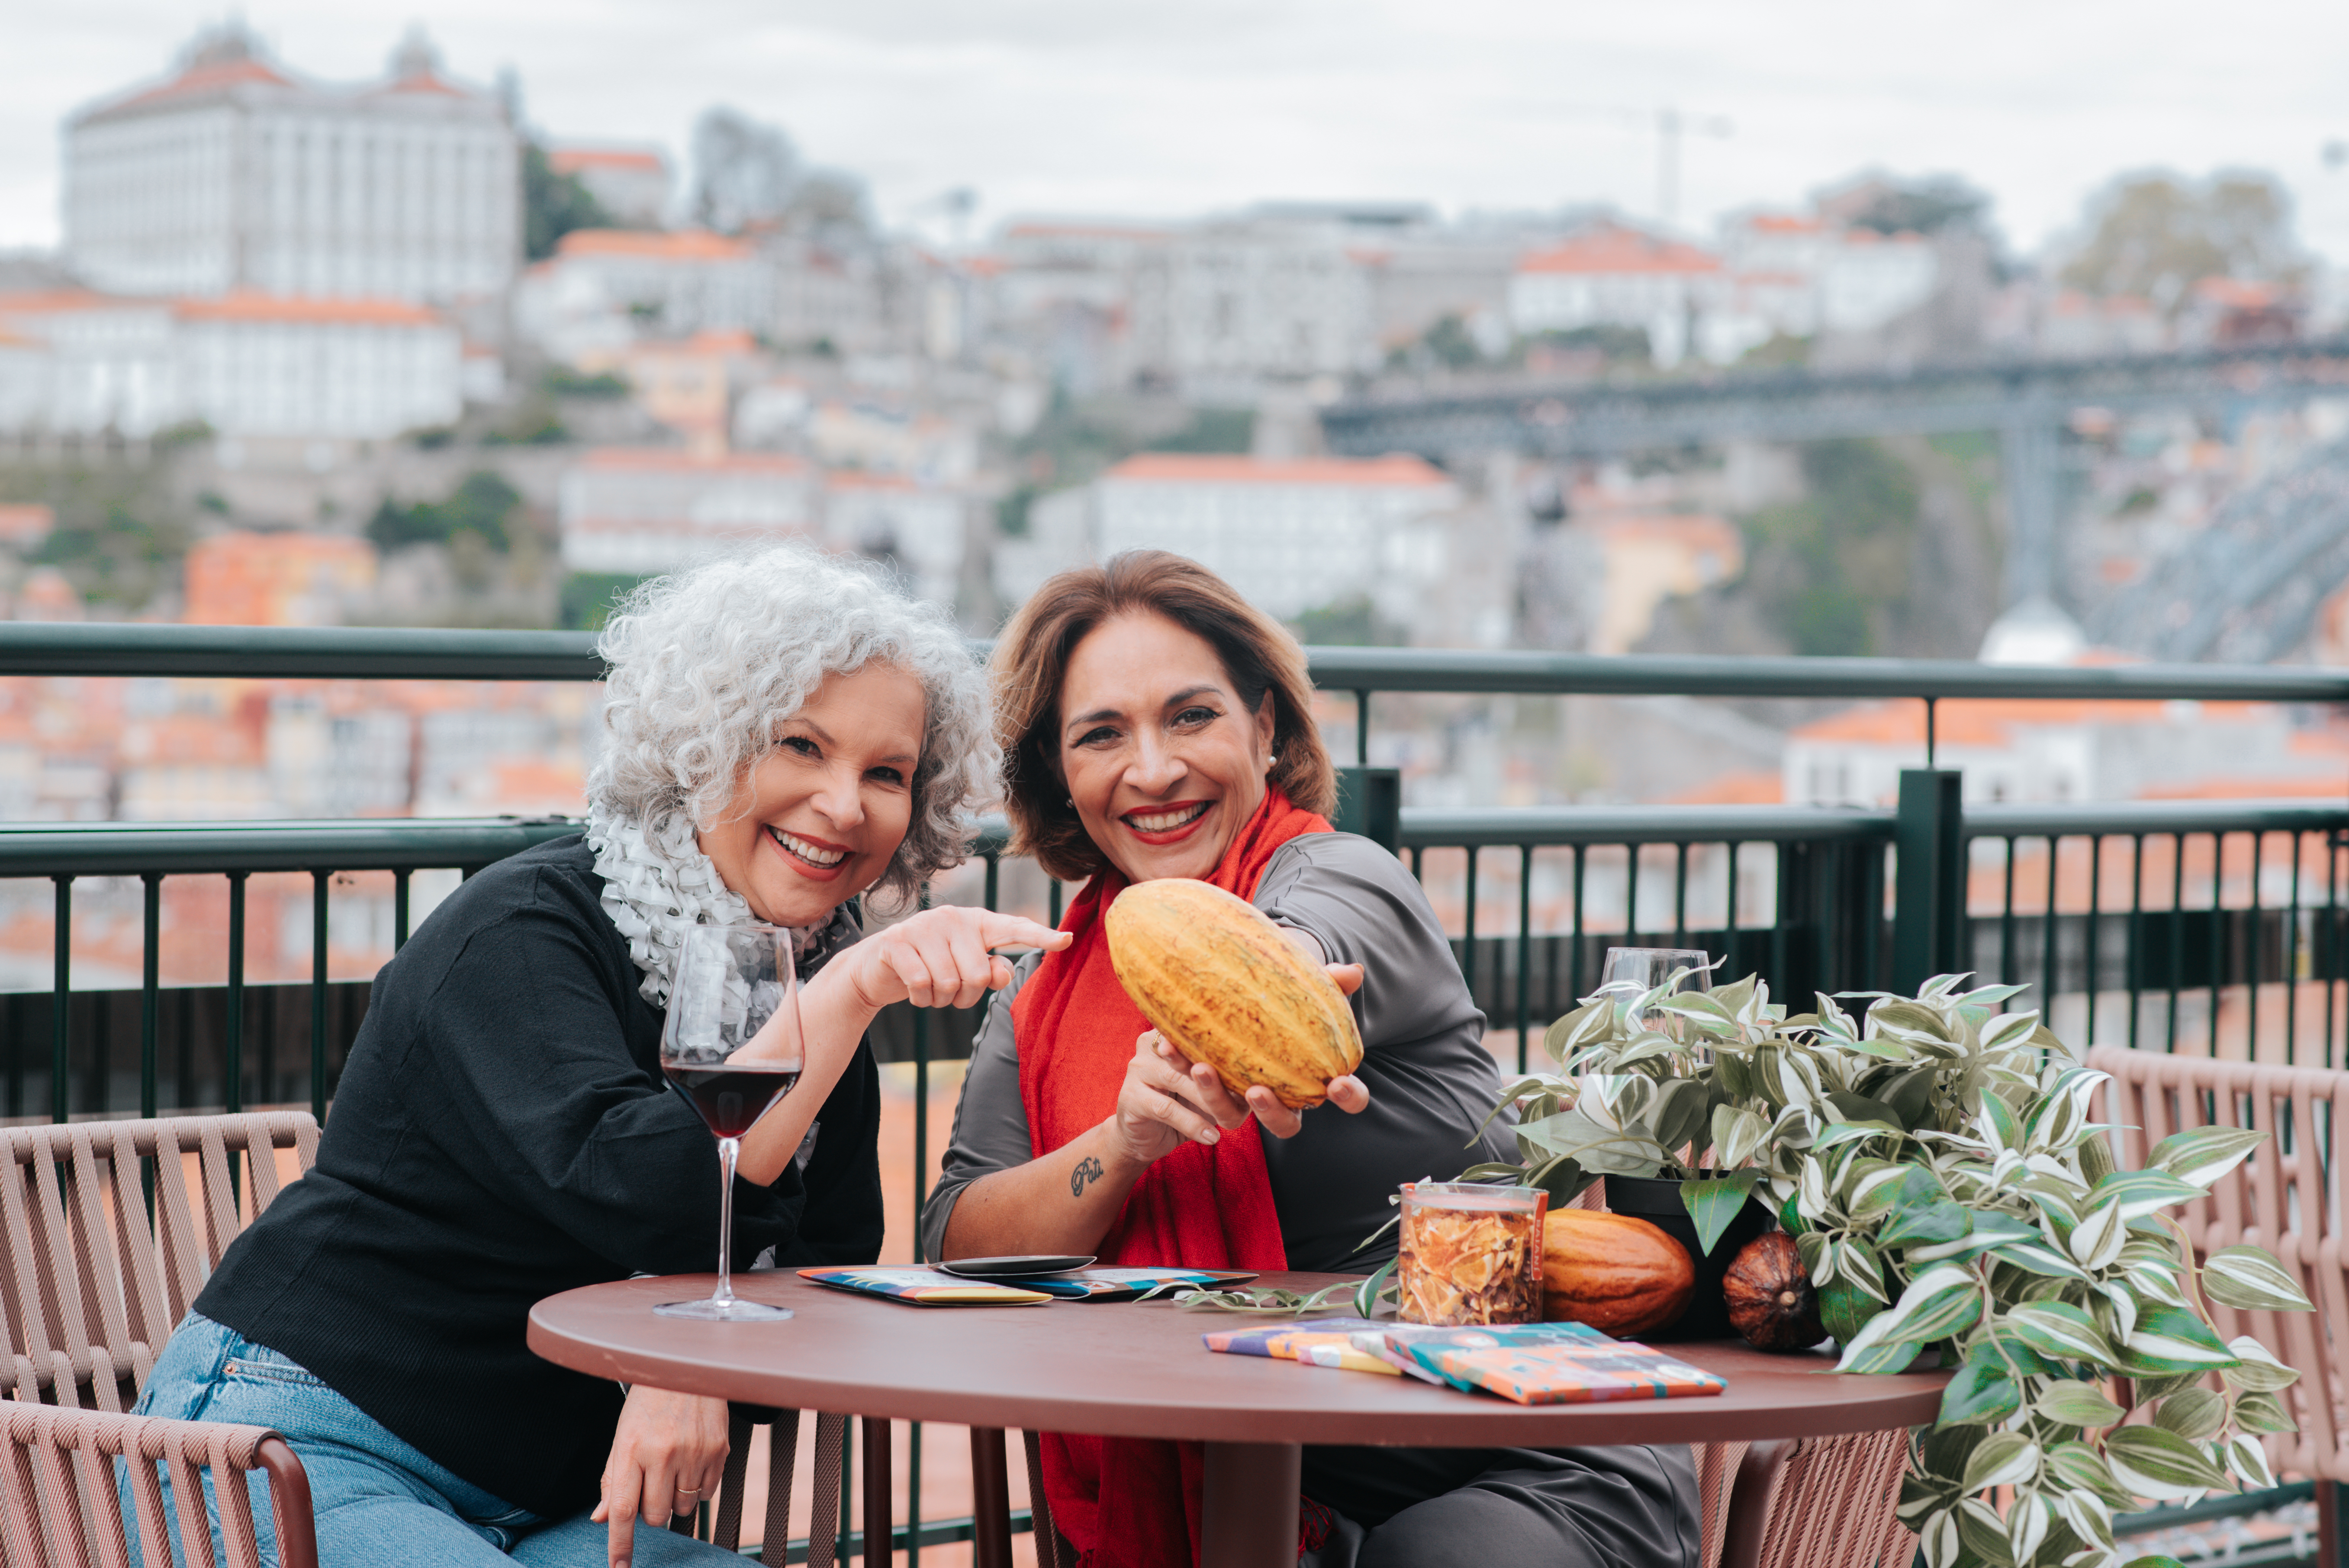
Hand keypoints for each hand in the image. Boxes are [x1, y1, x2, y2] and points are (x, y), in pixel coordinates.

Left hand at [592, 1385, 730, 1567]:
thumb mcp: (622, 1436)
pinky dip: (697, 1488)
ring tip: (673, 1469)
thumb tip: (601, 1519)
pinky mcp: (719, 1450)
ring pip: (682, 1509)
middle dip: (650, 1511)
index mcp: (632, 1448)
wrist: (688, 1367)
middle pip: (655, 1515)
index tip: (619, 1567)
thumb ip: (611, 1479)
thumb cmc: (649, 1404)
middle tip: (651, 1482)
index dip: (620, 1543)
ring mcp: (694, 1452)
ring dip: (674, 1500)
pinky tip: (692, 1462)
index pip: (623, 1509)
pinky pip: (706, 1494)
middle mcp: (663, 1452)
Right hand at [841, 906, 1068, 1011]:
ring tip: (931, 989)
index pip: (1014, 927)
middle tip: (950, 992)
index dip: (1041, 936)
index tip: (1067, 941)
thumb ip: (991, 971)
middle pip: (978, 975)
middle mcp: (952, 917)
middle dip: (965, 996)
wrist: (877, 967)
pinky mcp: (897, 941)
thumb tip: (1002, 972)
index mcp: (977, 921)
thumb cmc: (932, 967)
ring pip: (950, 983)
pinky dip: (920, 998)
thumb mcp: (965, 969)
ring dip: (941, 1000)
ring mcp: (923, 926)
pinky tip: (914, 990)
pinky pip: (921, 984)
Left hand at [1107, 961, 1371, 1159]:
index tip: (1337, 1083)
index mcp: (1319, 1077)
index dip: (1348, 1096)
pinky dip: (1182, 1065)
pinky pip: (1197, 1085)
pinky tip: (1167, 1042)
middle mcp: (1285, 1096)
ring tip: (1201, 1066)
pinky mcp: (1212, 1082)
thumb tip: (1352, 973)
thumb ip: (1330, 981)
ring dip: (1216, 1096)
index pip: (1348, 1097)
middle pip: (1287, 1124)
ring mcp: (1246, 1094)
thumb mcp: (1308, 984)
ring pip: (1235, 1114)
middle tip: (1257, 1090)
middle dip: (1271, 1113)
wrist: (1247, 983)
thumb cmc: (1289, 991)